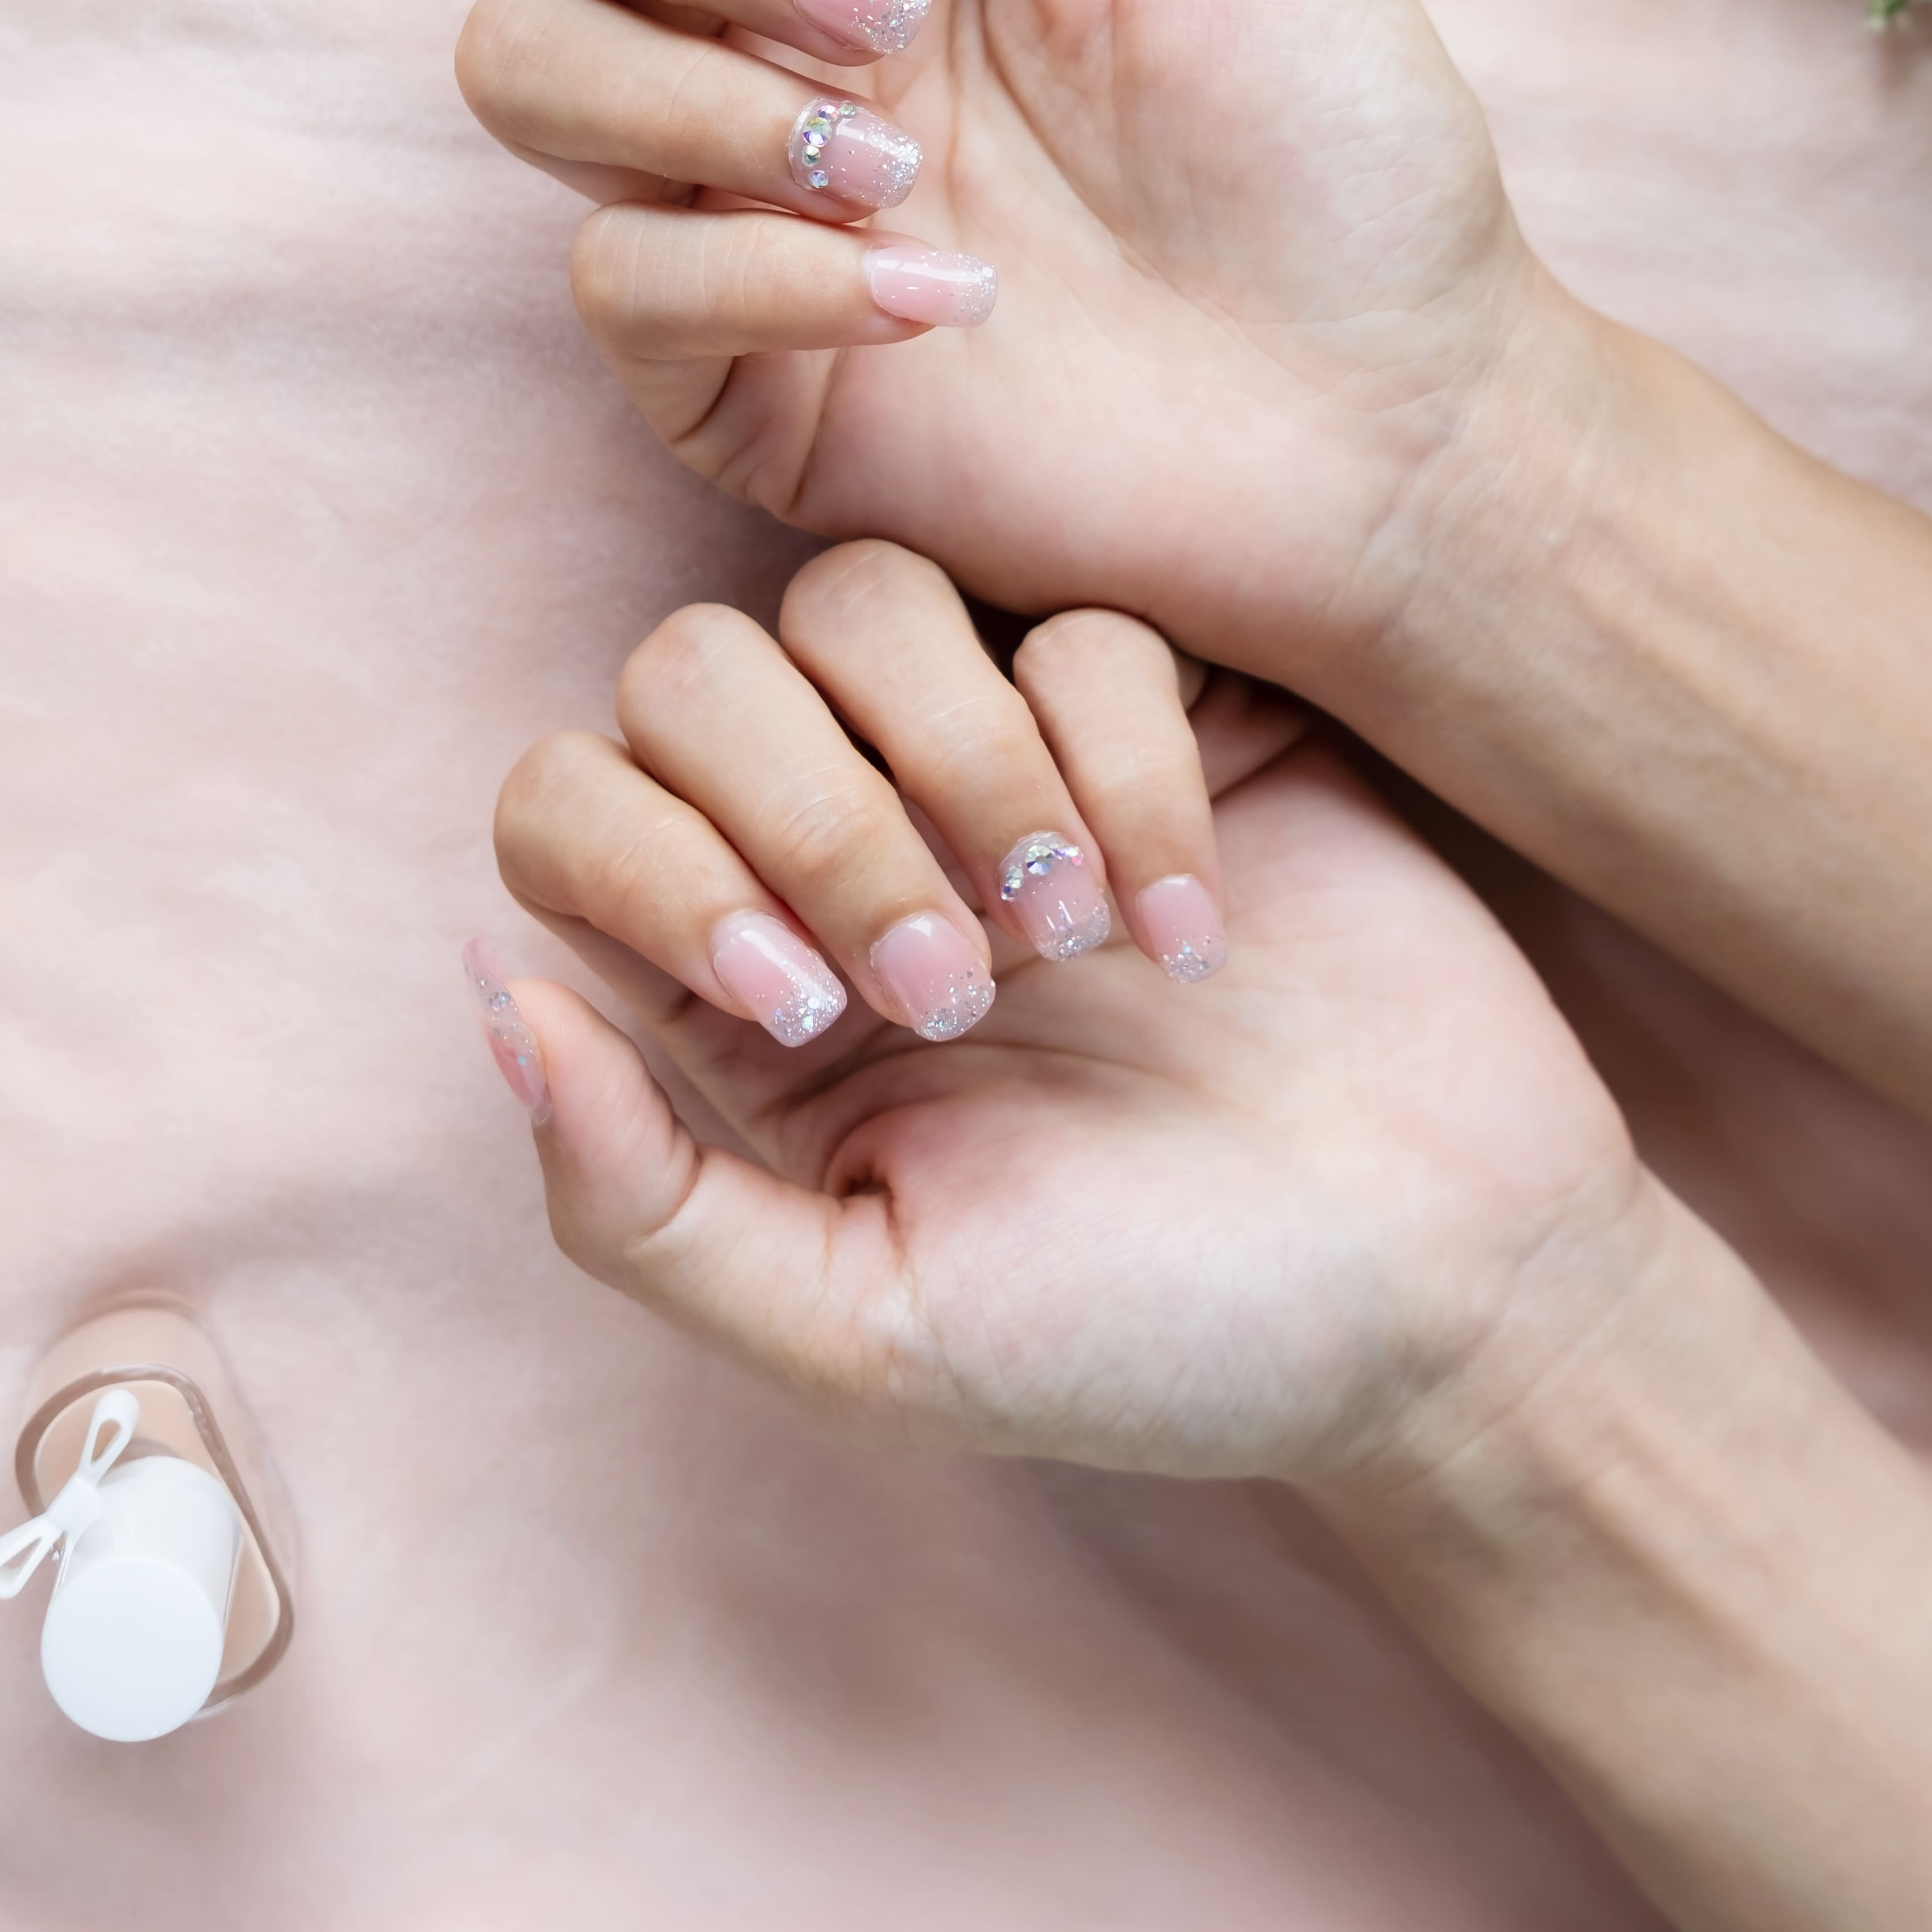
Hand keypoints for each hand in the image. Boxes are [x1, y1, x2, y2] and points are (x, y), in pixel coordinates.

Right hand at [456, 0, 1578, 684]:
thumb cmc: (1331, 133)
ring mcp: (733, 193)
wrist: (1392, 408)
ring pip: (519, 61)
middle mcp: (765, 19)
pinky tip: (947, 304)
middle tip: (886, 9)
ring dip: (687, 87)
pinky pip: (614, 282)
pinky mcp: (734, 372)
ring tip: (895, 163)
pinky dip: (760, 274)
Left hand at [475, 539, 1648, 1485]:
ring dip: (960, 767)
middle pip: (691, 666)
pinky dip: (1129, 766)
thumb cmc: (1143, 1333)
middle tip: (958, 986)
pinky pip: (1075, 624)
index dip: (640, 861)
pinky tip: (1202, 930)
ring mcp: (999, 761)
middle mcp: (839, 844)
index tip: (796, 1002)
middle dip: (807, 811)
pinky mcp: (1162, 705)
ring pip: (862, 596)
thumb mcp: (863, 1335)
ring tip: (1074, 939)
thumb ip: (642, 1203)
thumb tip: (496, 1000)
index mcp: (735, 989)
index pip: (566, 808)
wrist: (1434, 1294)